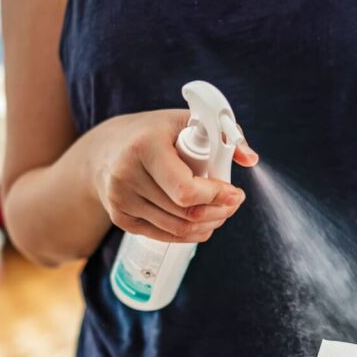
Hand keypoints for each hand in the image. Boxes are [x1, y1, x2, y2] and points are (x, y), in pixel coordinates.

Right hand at [89, 109, 257, 242]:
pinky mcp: (120, 218)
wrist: (106, 148)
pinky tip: (202, 222)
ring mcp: (121, 200)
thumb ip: (223, 134)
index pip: (185, 189)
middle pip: (185, 212)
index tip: (234, 192)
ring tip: (221, 212)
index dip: (216, 196)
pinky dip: (190, 233)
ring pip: (178, 228)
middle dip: (219, 211)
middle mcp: (126, 175)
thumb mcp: (185, 121)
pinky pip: (165, 236)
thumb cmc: (154, 132)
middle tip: (233, 203)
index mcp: (144, 146)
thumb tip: (251, 159)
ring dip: (208, 224)